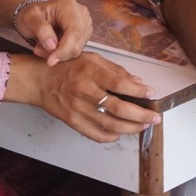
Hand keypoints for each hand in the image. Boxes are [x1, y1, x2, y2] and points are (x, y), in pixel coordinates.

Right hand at [8, 52, 160, 142]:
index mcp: (90, 72)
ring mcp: (78, 110)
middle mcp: (84, 92)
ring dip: (131, 128)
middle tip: (155, 117)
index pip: (118, 83)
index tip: (151, 93)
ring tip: (143, 125)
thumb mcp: (91, 59)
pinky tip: (120, 133)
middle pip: (117, 108)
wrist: (40, 81)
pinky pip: (96, 135)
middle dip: (141, 115)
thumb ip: (115, 70)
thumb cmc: (67, 67)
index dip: (137, 90)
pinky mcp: (73, 122)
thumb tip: (138, 81)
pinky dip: (112, 136)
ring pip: (110, 125)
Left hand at [13, 0, 90, 65]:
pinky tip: (50, 47)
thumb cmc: (31, 15)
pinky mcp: (84, 33)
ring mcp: (85, 23)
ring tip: (42, 46)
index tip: (50, 60)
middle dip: (58, 52)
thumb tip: (53, 46)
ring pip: (77, 49)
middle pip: (77, 42)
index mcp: (69, 5)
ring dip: (58, 53)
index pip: (74, 31)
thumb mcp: (29, 18)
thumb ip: (41, 30)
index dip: (64, 49)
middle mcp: (81, 13)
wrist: (34, 16)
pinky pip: (76, 50)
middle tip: (39, 49)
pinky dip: (62, 53)